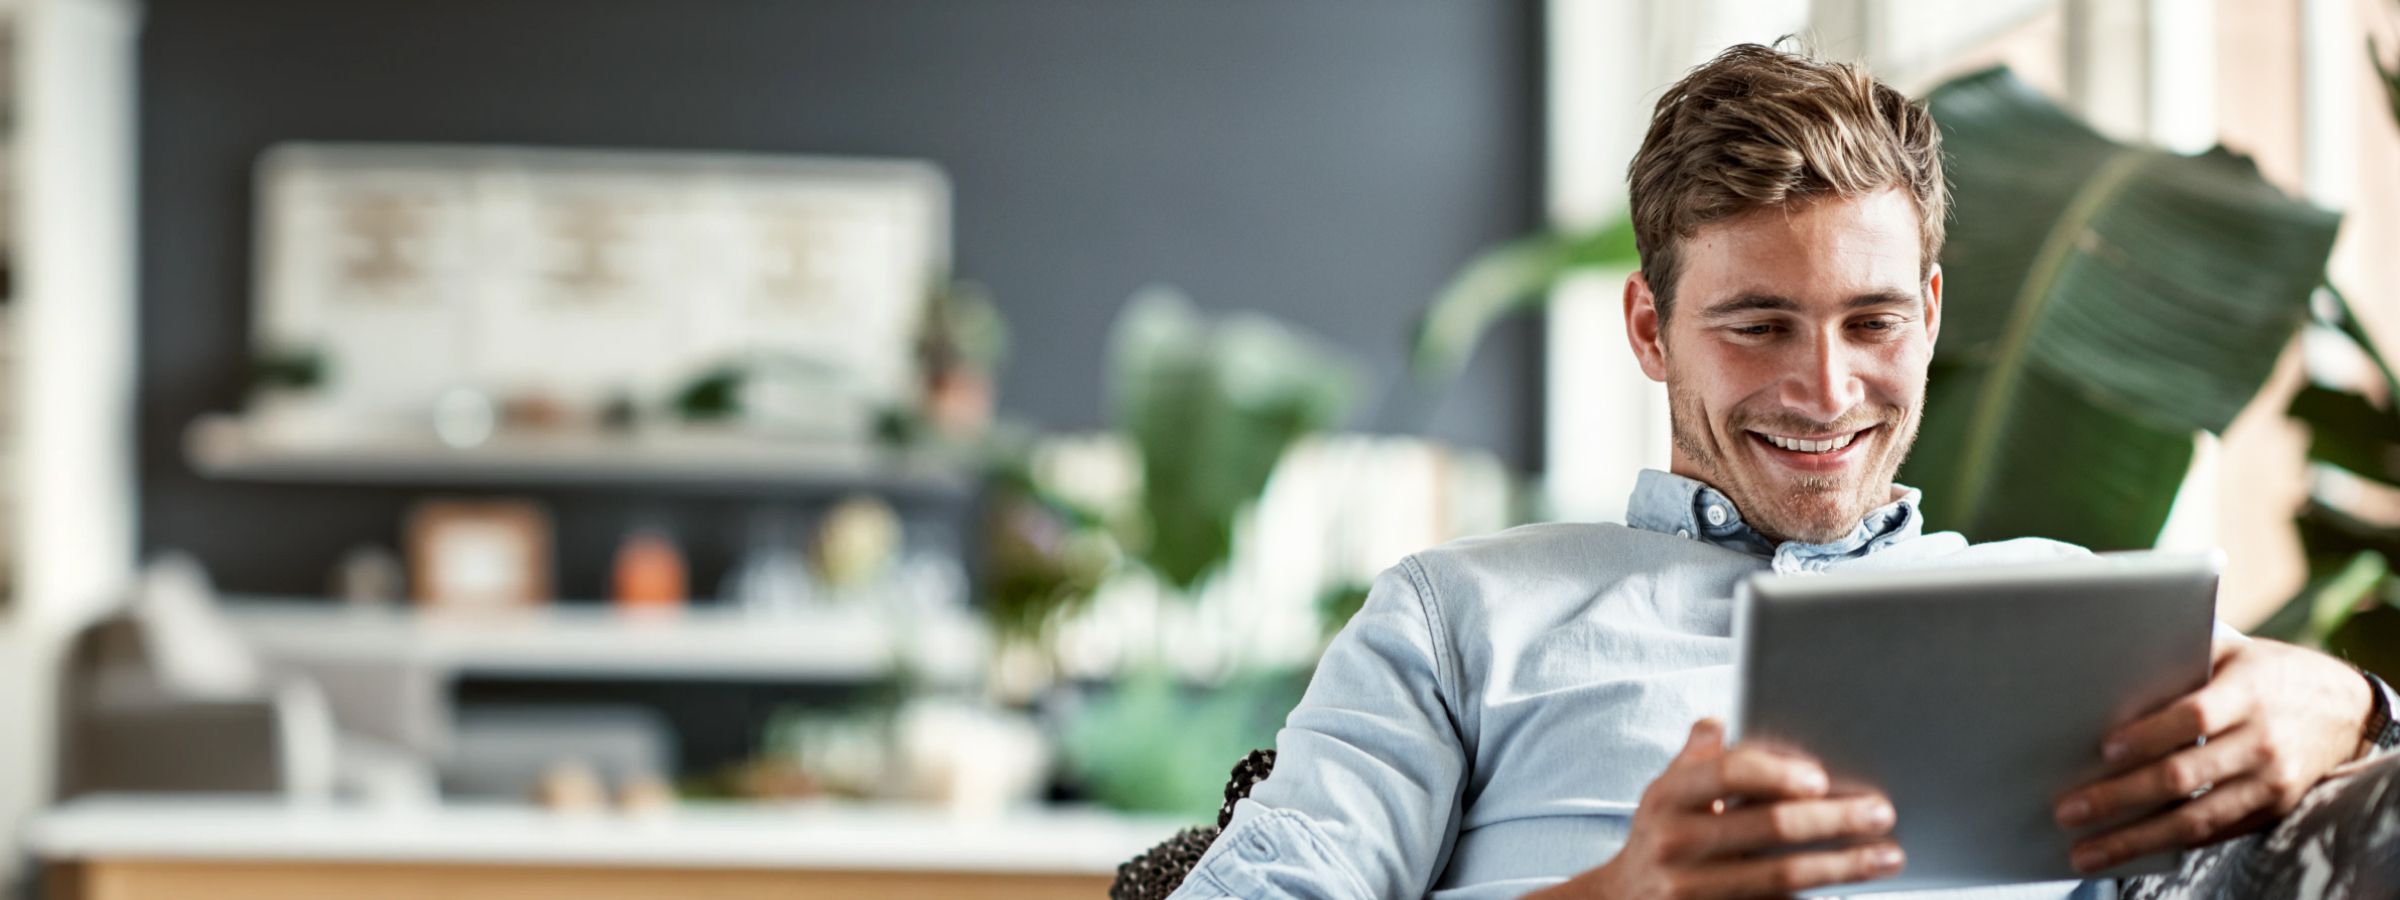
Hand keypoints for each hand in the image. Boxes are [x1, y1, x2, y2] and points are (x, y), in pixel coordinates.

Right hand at [1534, 719, 1902, 899]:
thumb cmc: (1657, 838)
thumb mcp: (1663, 793)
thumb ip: (1697, 759)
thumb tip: (1717, 722)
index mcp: (1666, 798)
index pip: (1725, 774)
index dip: (1775, 773)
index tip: (1820, 777)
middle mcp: (1675, 844)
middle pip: (1767, 827)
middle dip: (1832, 819)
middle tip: (1879, 812)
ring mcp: (1691, 890)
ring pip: (1781, 878)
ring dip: (1843, 866)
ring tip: (1887, 855)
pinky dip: (1817, 897)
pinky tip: (1851, 888)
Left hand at [2052, 636, 2371, 872]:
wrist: (2344, 708)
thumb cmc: (2265, 672)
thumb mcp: (2231, 653)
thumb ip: (2180, 663)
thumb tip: (2105, 679)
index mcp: (2249, 691)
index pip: (2195, 716)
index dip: (2149, 734)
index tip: (2104, 750)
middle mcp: (2263, 740)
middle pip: (2183, 775)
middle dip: (2120, 797)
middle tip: (2068, 810)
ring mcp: (2270, 781)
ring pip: (2196, 819)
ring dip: (2136, 839)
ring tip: (2087, 851)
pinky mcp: (2272, 809)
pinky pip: (2215, 833)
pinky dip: (2170, 844)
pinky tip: (2130, 850)